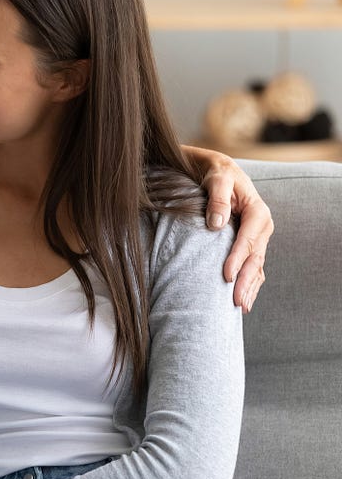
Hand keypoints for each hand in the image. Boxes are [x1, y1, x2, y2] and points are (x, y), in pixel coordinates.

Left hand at [184, 145, 273, 312]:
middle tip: (236, 302)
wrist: (220, 172)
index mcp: (258, 212)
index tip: (226, 276)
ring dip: (250, 287)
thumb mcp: (217, 180)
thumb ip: (217, 200)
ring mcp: (259, 237)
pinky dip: (250, 283)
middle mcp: (263, 227)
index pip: (248, 240)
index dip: (238, 259)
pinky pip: (253, 266)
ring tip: (241, 307)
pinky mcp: (252, 243)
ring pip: (257, 266)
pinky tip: (245, 299)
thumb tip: (216, 224)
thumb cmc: (217, 175)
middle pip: (255, 258)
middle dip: (246, 281)